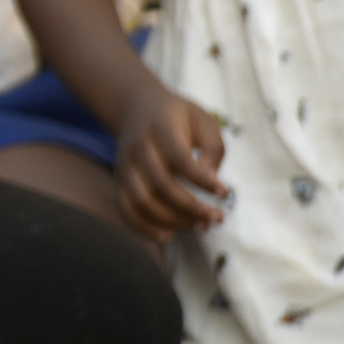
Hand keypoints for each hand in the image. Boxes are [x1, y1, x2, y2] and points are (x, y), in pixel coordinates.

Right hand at [115, 86, 227, 242]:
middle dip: (193, 208)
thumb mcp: (203, 121)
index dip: (202, 181)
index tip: (224, 192)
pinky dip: (144, 229)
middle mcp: (139, 149)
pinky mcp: (120, 181)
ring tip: (201, 227)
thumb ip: (213, 150)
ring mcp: (126, 166)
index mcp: (161, 129)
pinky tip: (168, 236)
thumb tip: (212, 184)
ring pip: (143, 203)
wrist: (136, 107)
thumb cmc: (179, 117)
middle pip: (162, 186)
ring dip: (174, 221)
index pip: (180, 159)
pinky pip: (126, 211)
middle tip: (218, 217)